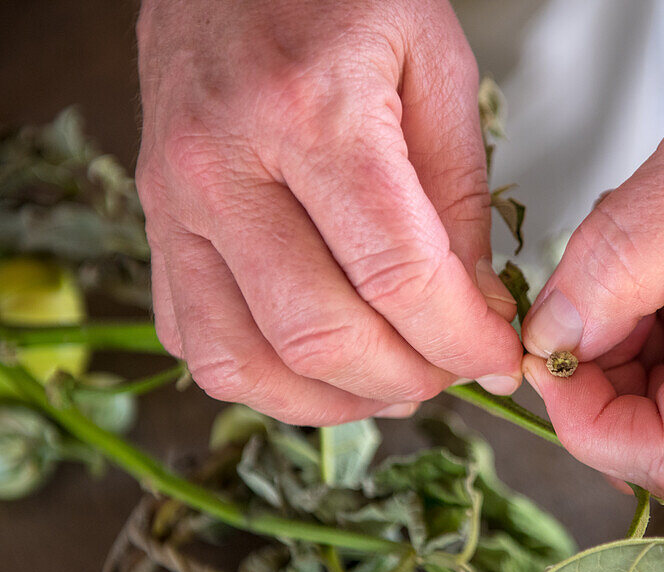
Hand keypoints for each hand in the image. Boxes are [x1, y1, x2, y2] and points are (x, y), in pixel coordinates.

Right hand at [136, 0, 521, 424]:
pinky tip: (320, 362)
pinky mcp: (155, 225)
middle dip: (409, 378)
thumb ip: (459, 198)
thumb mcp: (436, 68)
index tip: (498, 358)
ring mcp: (174, 202)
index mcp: (310, 112)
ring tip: (393, 382)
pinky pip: (194, 342)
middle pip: (319, 334)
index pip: (397, 276)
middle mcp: (224, 166)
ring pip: (244, 360)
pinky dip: (265, 378)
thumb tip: (473, 311)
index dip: (462, 340)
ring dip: (333, 400)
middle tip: (453, 369)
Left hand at [520, 0, 663, 501]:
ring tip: (611, 244)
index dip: (593, 426)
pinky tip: (623, 243)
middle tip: (560, 292)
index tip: (544, 358)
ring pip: (631, 385)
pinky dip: (605, 302)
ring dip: (592, 331)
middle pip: (644, 426)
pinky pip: (637, 339)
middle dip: (584, 372)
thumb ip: (620, 262)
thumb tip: (550, 339)